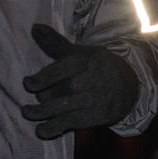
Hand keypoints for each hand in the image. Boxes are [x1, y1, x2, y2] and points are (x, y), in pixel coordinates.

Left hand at [21, 25, 139, 139]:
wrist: (129, 87)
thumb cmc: (98, 67)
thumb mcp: (81, 53)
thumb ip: (55, 43)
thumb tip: (34, 28)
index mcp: (86, 60)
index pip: (59, 70)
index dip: (40, 79)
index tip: (28, 83)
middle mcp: (90, 79)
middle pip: (59, 90)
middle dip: (43, 96)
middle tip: (38, 97)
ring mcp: (94, 99)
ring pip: (61, 108)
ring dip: (40, 112)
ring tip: (28, 112)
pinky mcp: (96, 116)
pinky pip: (70, 123)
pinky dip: (53, 128)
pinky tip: (41, 130)